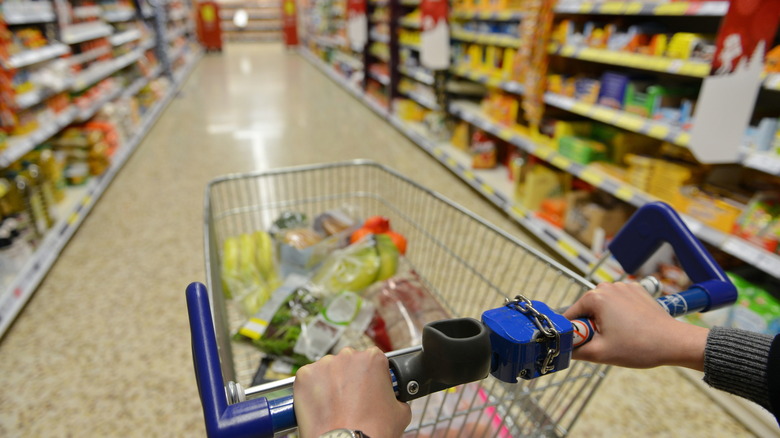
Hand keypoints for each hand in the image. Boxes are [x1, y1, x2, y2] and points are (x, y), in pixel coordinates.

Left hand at [294, 347, 411, 437]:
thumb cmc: (373, 430)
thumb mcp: (401, 411)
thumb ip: (396, 396)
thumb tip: (393, 398)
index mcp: (373, 358)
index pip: (373, 360)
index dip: (372, 377)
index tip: (369, 389)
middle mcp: (347, 356)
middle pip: (349, 363)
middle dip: (350, 379)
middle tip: (352, 401)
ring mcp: (324, 365)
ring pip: (328, 370)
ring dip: (331, 383)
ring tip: (335, 406)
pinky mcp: (304, 376)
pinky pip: (309, 380)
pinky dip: (313, 391)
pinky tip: (320, 406)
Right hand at [562, 282, 708, 370]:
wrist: (674, 342)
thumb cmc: (639, 346)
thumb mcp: (599, 353)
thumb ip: (574, 350)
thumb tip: (562, 348)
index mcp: (595, 297)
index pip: (571, 316)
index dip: (575, 333)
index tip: (587, 345)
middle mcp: (607, 286)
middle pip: (586, 310)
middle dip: (591, 327)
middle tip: (607, 343)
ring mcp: (624, 286)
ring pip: (602, 307)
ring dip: (605, 321)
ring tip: (621, 336)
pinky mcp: (637, 290)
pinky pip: (618, 303)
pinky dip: (620, 315)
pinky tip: (631, 327)